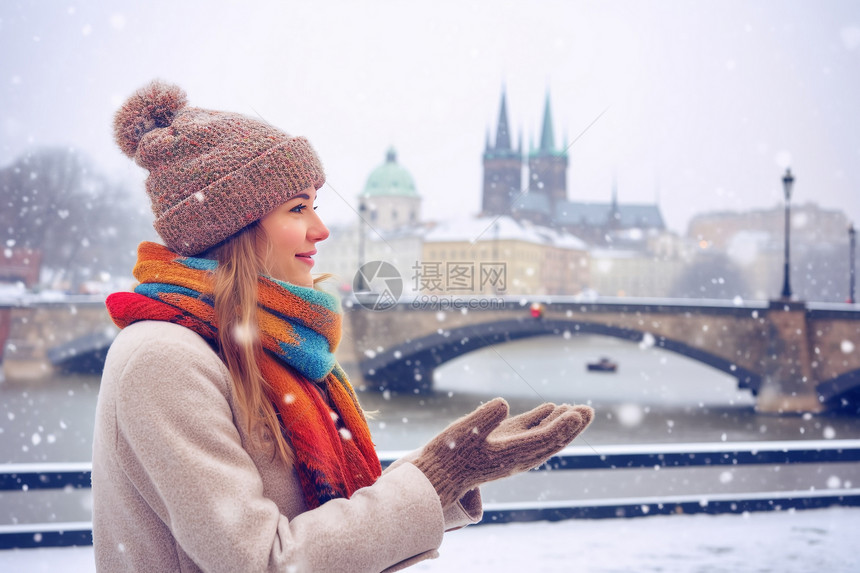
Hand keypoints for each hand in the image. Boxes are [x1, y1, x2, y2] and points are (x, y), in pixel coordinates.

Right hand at [413, 398, 592, 507]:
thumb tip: (504, 403)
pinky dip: (542, 420)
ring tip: (578, 408)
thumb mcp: (462, 433)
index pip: (544, 440)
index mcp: (511, 455)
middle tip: (589, 410)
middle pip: (552, 442)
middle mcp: (517, 457)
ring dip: (561, 423)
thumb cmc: (447, 456)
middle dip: (572, 426)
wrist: (437, 476)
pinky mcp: (502, 446)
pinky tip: (550, 407)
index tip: (577, 412)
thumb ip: (484, 418)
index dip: (562, 426)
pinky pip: (528, 433)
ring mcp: (511, 452)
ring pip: (544, 438)